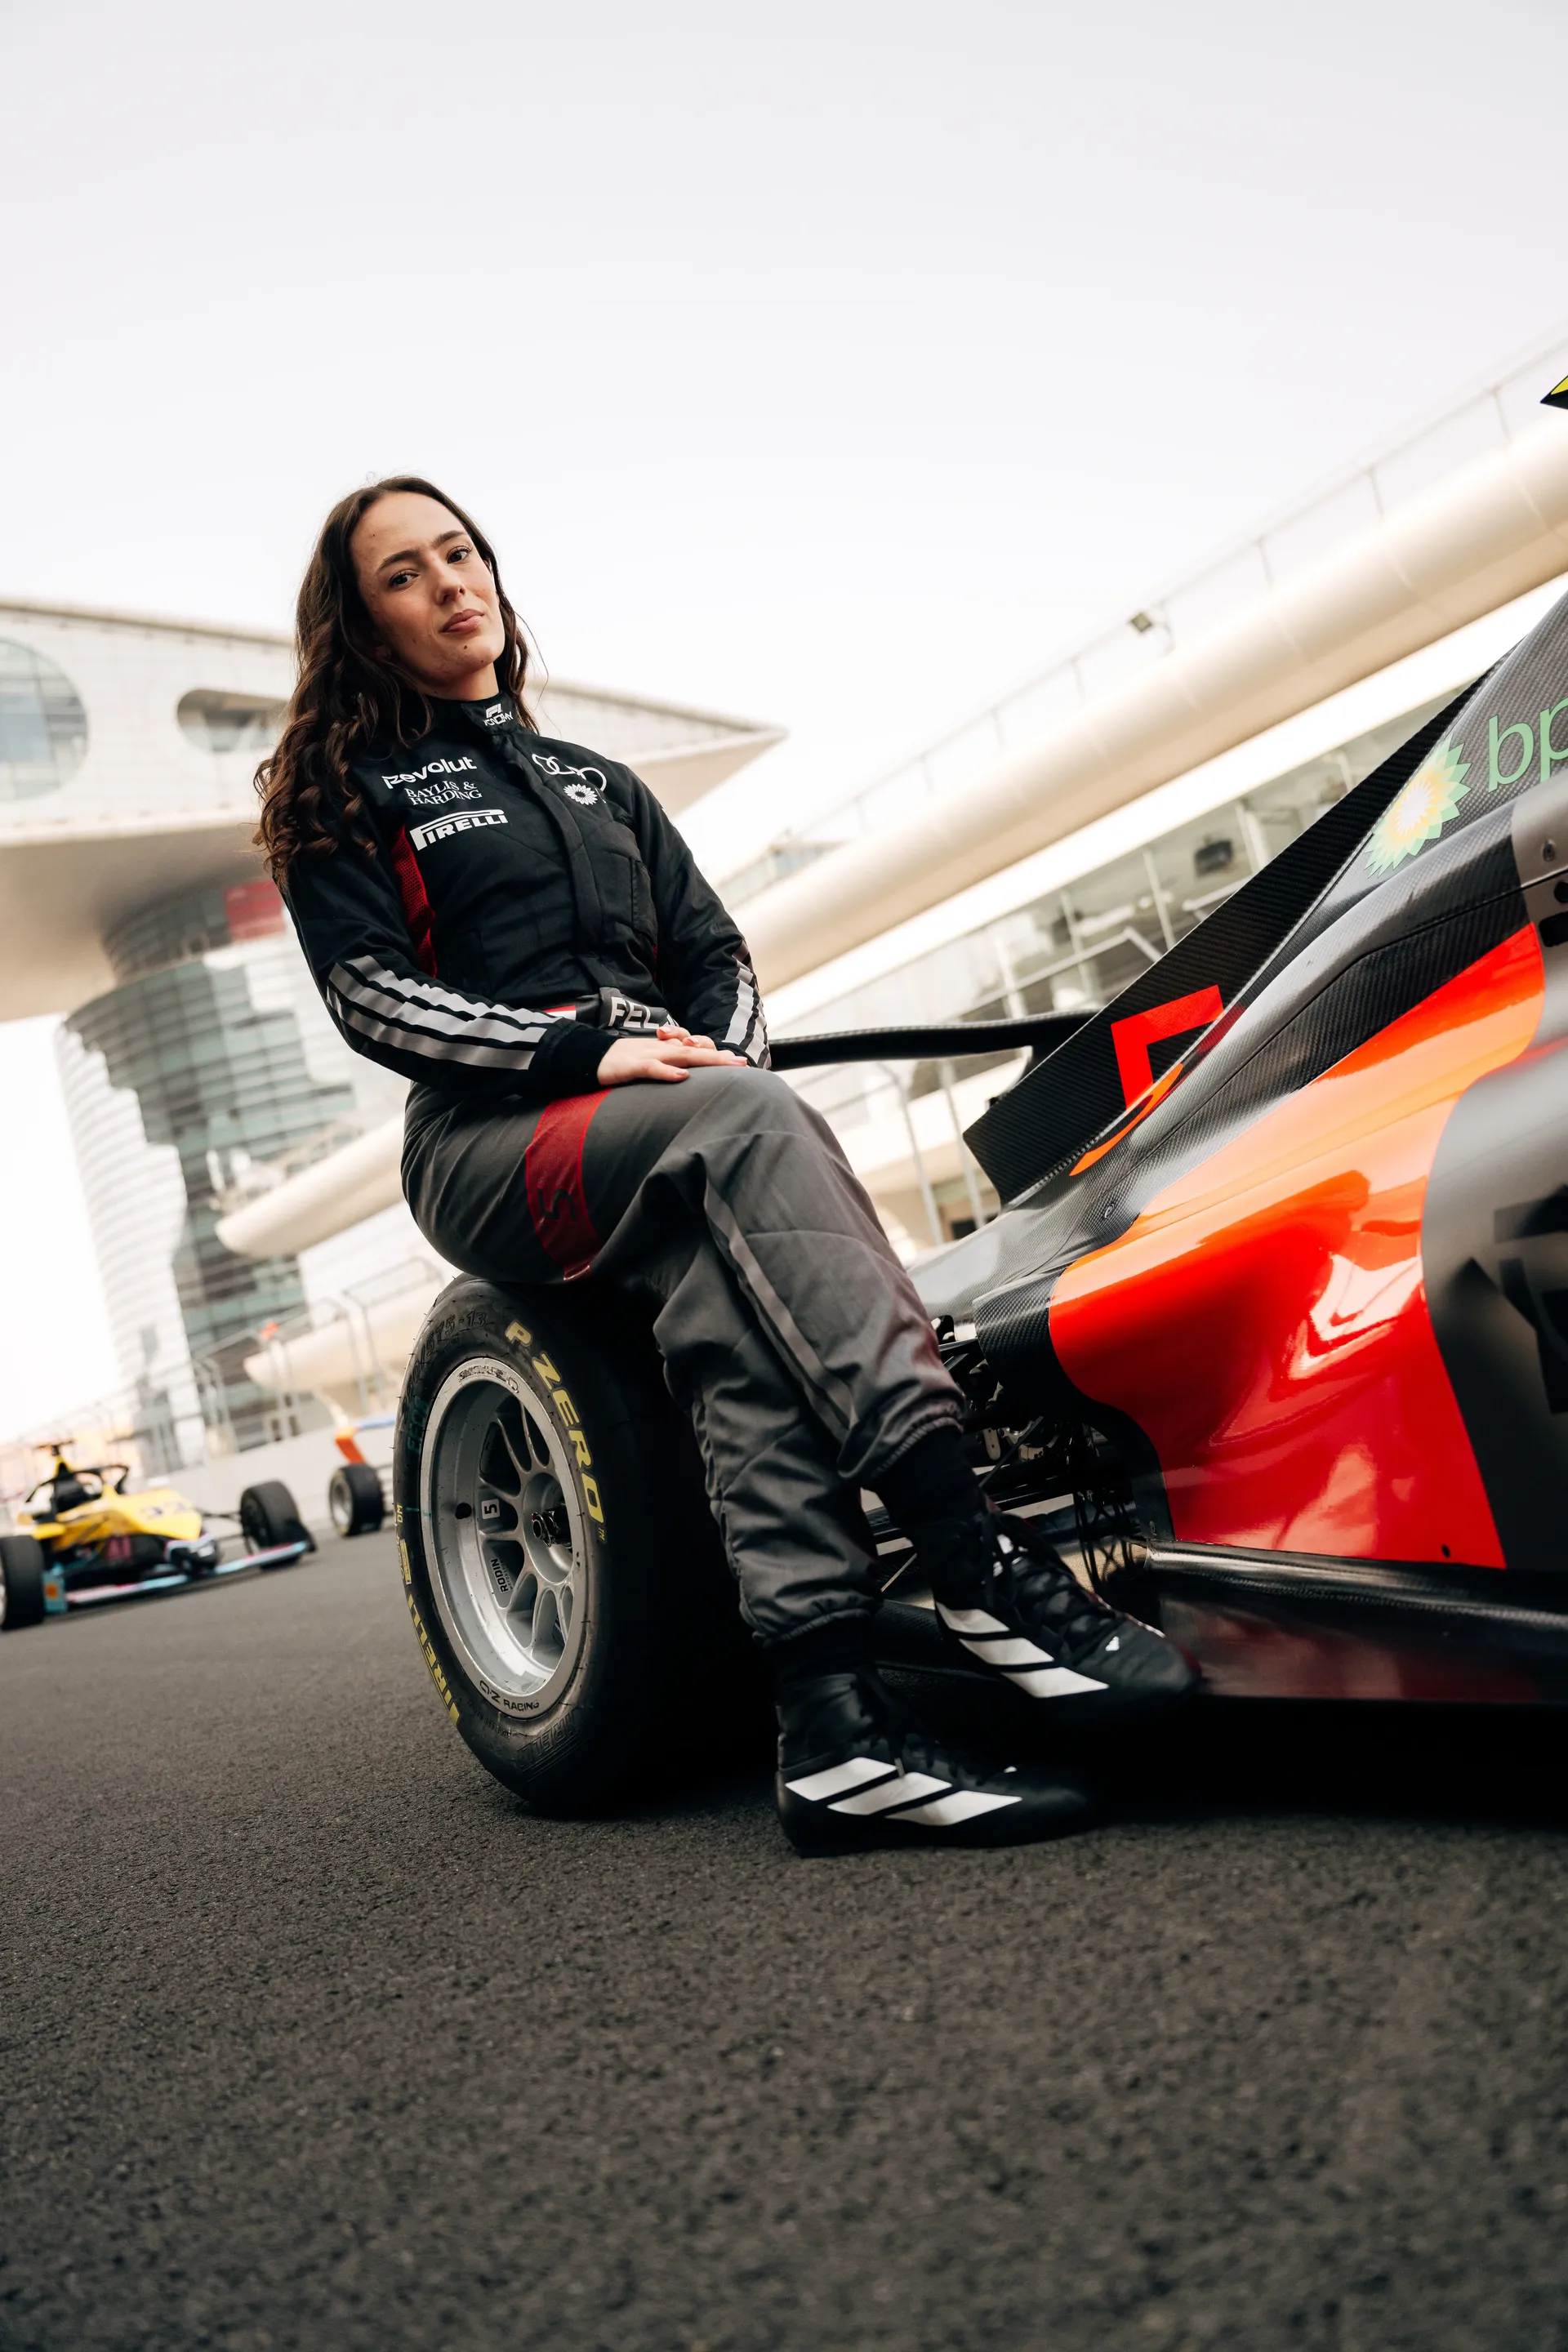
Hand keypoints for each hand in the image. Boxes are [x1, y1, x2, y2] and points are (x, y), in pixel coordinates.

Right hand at [596, 1033, 747, 1085]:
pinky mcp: (631, 1066)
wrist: (589, 1056)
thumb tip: (688, 1075)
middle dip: (719, 1057)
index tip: (738, 1063)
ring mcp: (647, 1056)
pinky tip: (682, 1076)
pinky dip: (667, 1072)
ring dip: (704, 1059)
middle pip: (695, 1051)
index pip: (695, 1048)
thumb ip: (669, 1065)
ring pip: (680, 1056)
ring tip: (725, 1064)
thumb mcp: (649, 1062)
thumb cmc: (622, 1061)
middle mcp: (661, 1049)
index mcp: (665, 1049)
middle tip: (742, 1063)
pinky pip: (651, 1068)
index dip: (716, 1054)